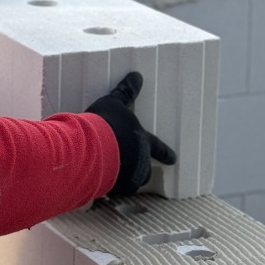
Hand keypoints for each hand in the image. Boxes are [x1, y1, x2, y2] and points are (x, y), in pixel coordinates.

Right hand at [85, 72, 176, 196]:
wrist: (91, 147)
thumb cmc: (105, 123)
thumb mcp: (113, 103)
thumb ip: (125, 92)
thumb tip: (137, 76)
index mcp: (143, 141)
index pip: (159, 148)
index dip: (166, 153)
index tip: (173, 159)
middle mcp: (140, 161)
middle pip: (145, 169)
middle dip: (141, 169)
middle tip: (133, 169)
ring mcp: (128, 176)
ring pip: (132, 181)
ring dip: (126, 178)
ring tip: (114, 175)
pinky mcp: (114, 187)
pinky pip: (114, 189)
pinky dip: (110, 186)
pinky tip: (101, 182)